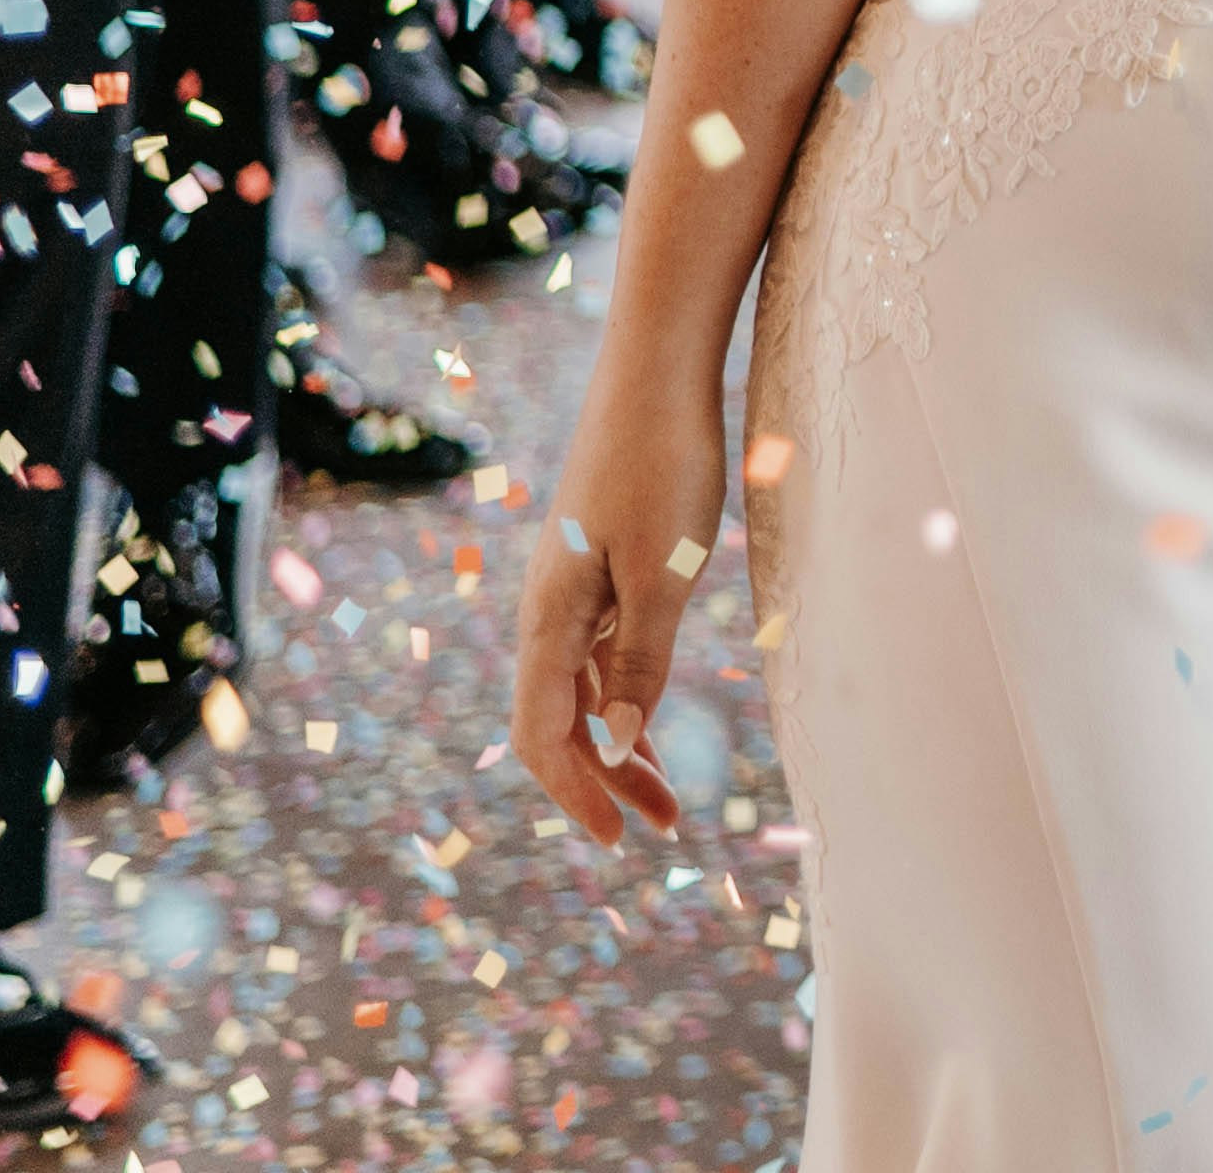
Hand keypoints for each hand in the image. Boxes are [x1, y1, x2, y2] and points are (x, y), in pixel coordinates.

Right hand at [511, 351, 730, 842]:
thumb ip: (640, 659)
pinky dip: (622, 698)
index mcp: (549, 620)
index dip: (578, 792)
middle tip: (659, 831)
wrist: (657, 373)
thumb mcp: (663, 571)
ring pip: (581, 692)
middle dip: (604, 782)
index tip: (620, 839)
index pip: (544, 736)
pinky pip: (598, 656)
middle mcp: (547, 612)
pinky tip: (649, 719)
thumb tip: (619, 747)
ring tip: (667, 797)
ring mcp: (571, 590)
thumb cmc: (663, 464)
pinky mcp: (598, 567)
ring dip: (619, 745)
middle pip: (559, 724)